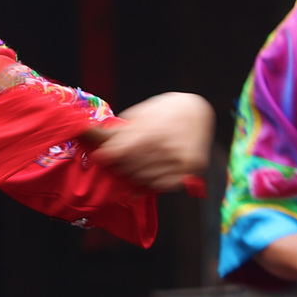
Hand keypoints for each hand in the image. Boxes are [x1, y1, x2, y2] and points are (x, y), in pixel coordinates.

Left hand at [87, 91, 212, 192]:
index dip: (108, 155)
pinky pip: (163, 186)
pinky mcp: (190, 170)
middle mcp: (168, 148)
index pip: (122, 152)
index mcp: (153, 132)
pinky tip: (144, 177)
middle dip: (119, 166)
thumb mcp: (141, 114)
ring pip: (145, 179)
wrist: (196, 110)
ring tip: (130, 168)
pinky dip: (150, 184)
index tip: (100, 156)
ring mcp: (180, 161)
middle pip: (131, 167)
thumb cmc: (164, 110)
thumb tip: (102, 143)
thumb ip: (123, 131)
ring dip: (133, 176)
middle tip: (115, 162)